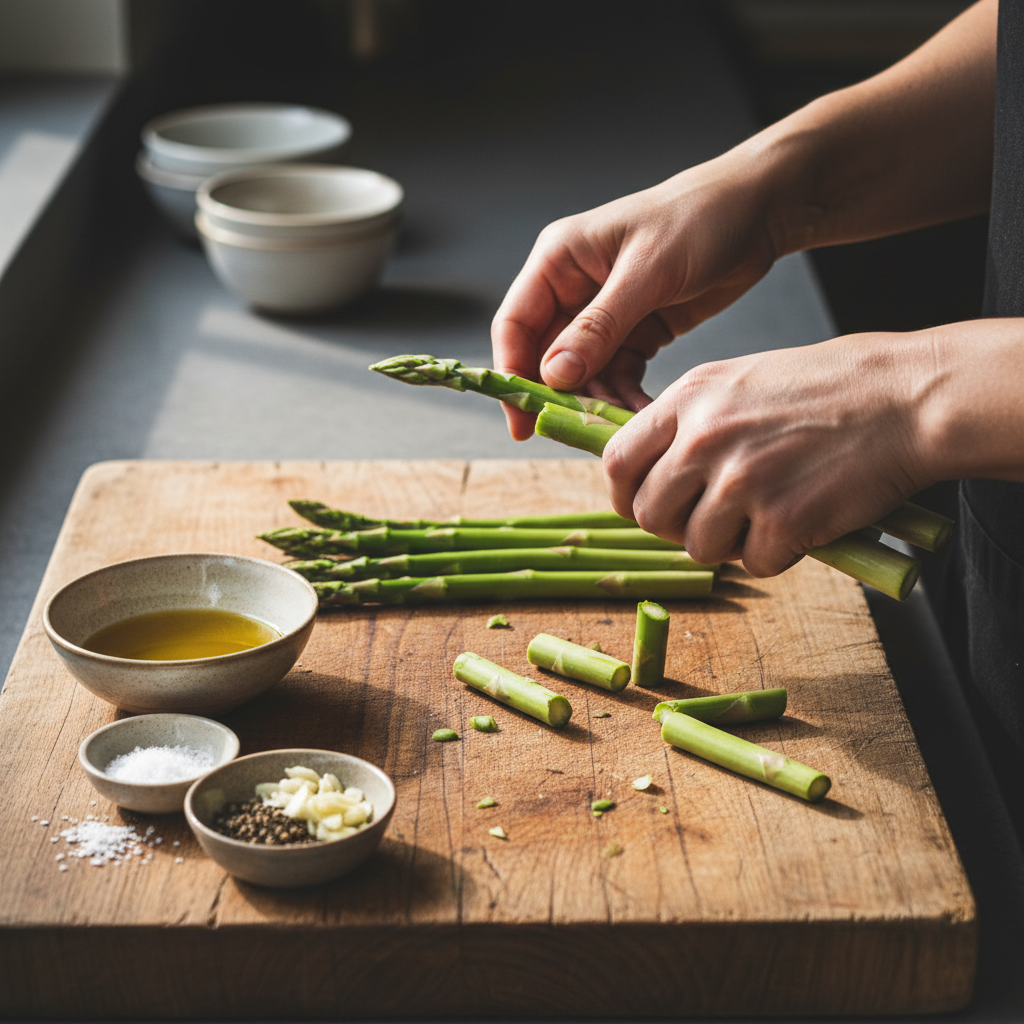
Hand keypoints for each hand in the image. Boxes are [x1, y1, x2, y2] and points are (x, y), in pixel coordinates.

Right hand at [491, 152, 781, 439]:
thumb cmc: (699, 220)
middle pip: (546, 357)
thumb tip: (555, 375)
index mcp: (559, 260)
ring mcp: (603, 313)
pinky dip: (627, 396)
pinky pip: (618, 375)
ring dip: (600, 402)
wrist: (758, 212)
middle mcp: (573, 288)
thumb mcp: (647, 273)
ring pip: (584, 374)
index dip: (513, 373)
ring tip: (627, 426)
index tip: (523, 420)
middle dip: (563, 397)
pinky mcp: (635, 331)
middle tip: (581, 432)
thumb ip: (599, 327)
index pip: (516, 324)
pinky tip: (645, 413)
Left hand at [603, 332, 934, 576]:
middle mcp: (704, 438)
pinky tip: (802, 522)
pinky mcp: (783, 519)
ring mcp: (742, 480)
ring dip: (729, 544)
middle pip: (649, 515)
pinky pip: (753, 564)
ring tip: (767, 513)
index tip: (644, 504)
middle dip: (676, 527)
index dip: (626, 494)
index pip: (616, 462)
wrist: (907, 397)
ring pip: (697, 547)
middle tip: (715, 518)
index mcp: (688, 398)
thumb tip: (651, 473)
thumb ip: (688, 423)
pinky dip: (776, 554)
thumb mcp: (738, 382)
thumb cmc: (828, 387)